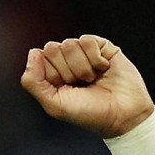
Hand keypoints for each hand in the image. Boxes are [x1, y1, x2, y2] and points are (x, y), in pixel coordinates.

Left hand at [20, 36, 154, 137]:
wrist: (123, 114)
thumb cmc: (90, 113)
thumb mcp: (54, 104)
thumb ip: (33, 82)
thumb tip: (32, 53)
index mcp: (51, 76)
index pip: (39, 59)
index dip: (52, 74)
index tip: (64, 88)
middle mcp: (66, 62)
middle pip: (53, 48)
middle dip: (67, 70)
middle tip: (80, 84)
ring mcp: (83, 53)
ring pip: (70, 44)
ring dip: (82, 66)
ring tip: (92, 79)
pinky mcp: (101, 47)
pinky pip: (88, 40)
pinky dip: (95, 58)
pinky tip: (102, 69)